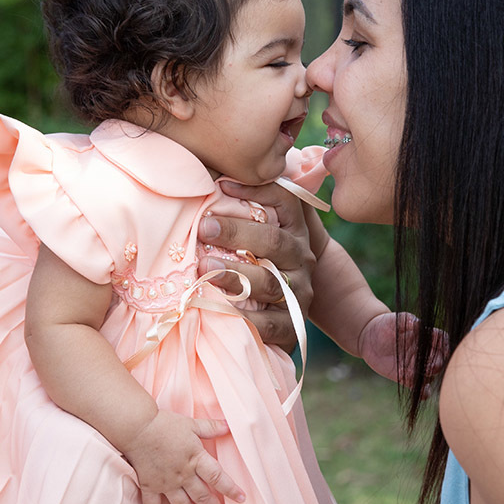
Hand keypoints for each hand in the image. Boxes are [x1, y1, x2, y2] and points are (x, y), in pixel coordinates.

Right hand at [120, 411, 244, 503]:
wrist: (138, 427)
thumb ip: (210, 427)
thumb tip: (227, 426)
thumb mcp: (191, 424)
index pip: (218, 478)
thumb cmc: (164, 423)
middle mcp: (183, 474)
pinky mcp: (150, 485)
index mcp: (195, 458)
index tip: (240, 498)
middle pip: (203, 496)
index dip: (230, 489)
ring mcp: (166, 482)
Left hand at [197, 181, 314, 351]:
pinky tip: (219, 308)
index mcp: (294, 230)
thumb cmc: (260, 262)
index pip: (284, 200)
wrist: (288, 311)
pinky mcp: (291, 327)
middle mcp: (301, 259)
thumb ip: (244, 205)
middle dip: (236, 232)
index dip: (257, 189)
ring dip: (234, 274)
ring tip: (203, 267)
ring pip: (270, 282)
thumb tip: (211, 176)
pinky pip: (270, 323)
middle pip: (273, 241)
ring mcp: (299, 293)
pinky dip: (245, 317)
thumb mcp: (259, 231)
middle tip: (202, 227)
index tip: (220, 184)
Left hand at [359, 311, 448, 387]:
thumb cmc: (385, 324)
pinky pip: (418, 387)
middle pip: (439, 360)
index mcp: (425, 336)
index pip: (442, 340)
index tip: (443, 348)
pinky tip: (422, 392)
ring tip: (424, 375)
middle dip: (439, 364)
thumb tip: (418, 323)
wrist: (370, 337)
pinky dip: (423, 392)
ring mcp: (415, 366)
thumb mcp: (396, 320)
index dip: (445, 344)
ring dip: (429, 376)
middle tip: (433, 366)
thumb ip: (407, 320)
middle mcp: (423, 353)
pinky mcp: (405, 377)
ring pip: (430, 375)